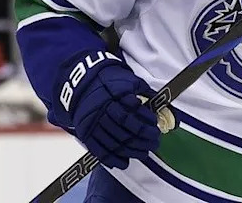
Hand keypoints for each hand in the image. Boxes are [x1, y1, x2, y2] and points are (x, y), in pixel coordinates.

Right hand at [51, 52, 172, 168]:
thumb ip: (143, 90)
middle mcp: (99, 111)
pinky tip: (124, 163)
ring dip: (130, 151)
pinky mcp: (85, 132)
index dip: (144, 125)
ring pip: (112, 143)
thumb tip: (161, 102)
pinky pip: (98, 150)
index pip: (128, 117)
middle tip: (154, 143)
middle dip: (141, 141)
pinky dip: (111, 159)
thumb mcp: (126, 79)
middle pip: (122, 132)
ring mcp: (91, 123)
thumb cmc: (107, 79)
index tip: (155, 128)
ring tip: (143, 153)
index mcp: (109, 98)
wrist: (80, 80)